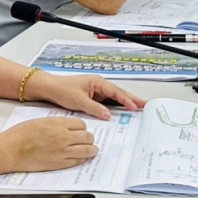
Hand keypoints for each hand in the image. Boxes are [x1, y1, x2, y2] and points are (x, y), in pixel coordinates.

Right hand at [2, 117, 97, 171]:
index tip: (82, 130)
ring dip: (92, 150)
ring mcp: (63, 151)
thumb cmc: (21, 134)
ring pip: (87, 150)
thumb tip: (66, 127)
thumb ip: (56, 123)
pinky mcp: (59, 163)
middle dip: (89, 138)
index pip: (81, 124)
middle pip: (87, 136)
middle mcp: (64, 136)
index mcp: (59, 123)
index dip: (83, 128)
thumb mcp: (41, 121)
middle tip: (89, 140)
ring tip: (93, 150)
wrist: (11, 149)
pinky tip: (83, 158)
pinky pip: (78, 161)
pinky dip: (83, 159)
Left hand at [24, 71, 145, 119]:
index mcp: (97, 82)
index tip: (136, 107)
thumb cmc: (63, 90)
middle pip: (119, 93)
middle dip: (132, 99)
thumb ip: (94, 108)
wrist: (50, 89)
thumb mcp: (79, 101)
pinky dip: (116, 107)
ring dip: (125, 103)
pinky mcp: (93, 97)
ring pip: (114, 98)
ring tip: (139, 108)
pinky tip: (122, 112)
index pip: (116, 92)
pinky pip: (107, 103)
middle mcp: (99, 86)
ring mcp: (96, 91)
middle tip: (146, 105)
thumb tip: (108, 115)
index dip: (126, 100)